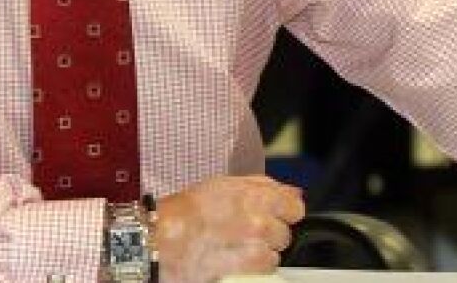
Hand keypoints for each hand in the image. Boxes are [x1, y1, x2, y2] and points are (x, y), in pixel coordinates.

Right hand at [154, 175, 305, 282]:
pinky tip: (235, 260)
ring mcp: (253, 249)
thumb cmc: (185, 213)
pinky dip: (253, 268)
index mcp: (253, 196)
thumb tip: (293, 192)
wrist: (161, 242)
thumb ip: (262, 186)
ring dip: (261, 252)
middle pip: (285, 233)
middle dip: (269, 234)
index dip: (285, 211)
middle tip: (245, 231)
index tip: (276, 213)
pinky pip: (265, 270)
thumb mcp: (222, 185)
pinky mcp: (246, 271)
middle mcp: (257, 222)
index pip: (295, 206)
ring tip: (235, 247)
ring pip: (276, 254)